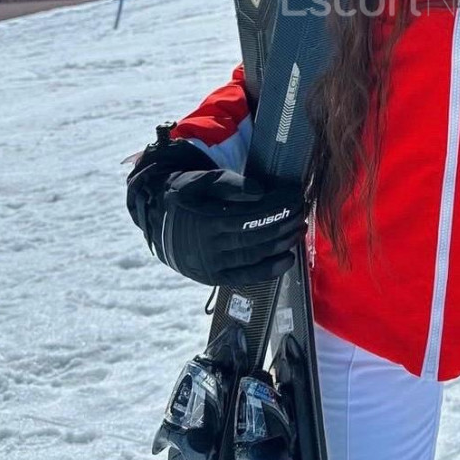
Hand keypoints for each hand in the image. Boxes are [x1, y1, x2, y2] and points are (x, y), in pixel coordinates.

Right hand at [127, 138, 305, 287]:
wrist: (157, 220)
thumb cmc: (184, 194)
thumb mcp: (200, 181)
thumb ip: (229, 184)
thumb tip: (260, 192)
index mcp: (205, 220)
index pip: (252, 215)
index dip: (277, 207)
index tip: (295, 197)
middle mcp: (208, 247)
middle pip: (257, 236)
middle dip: (284, 223)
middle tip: (301, 211)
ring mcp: (211, 265)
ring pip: (255, 256)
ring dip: (282, 243)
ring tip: (299, 229)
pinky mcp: (213, 278)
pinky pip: (246, 277)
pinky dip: (269, 270)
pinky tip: (288, 259)